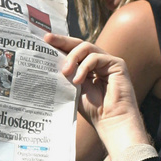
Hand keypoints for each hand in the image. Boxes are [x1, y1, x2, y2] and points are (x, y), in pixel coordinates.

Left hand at [46, 34, 148, 157]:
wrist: (110, 121)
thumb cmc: (93, 109)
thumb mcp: (72, 88)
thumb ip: (64, 74)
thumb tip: (47, 61)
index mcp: (86, 67)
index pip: (71, 51)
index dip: (58, 44)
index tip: (44, 40)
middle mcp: (97, 61)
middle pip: (78, 44)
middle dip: (62, 41)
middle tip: (48, 40)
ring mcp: (107, 61)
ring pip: (86, 47)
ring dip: (72, 58)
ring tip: (64, 72)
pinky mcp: (117, 64)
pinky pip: (96, 57)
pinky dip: (84, 67)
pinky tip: (77, 80)